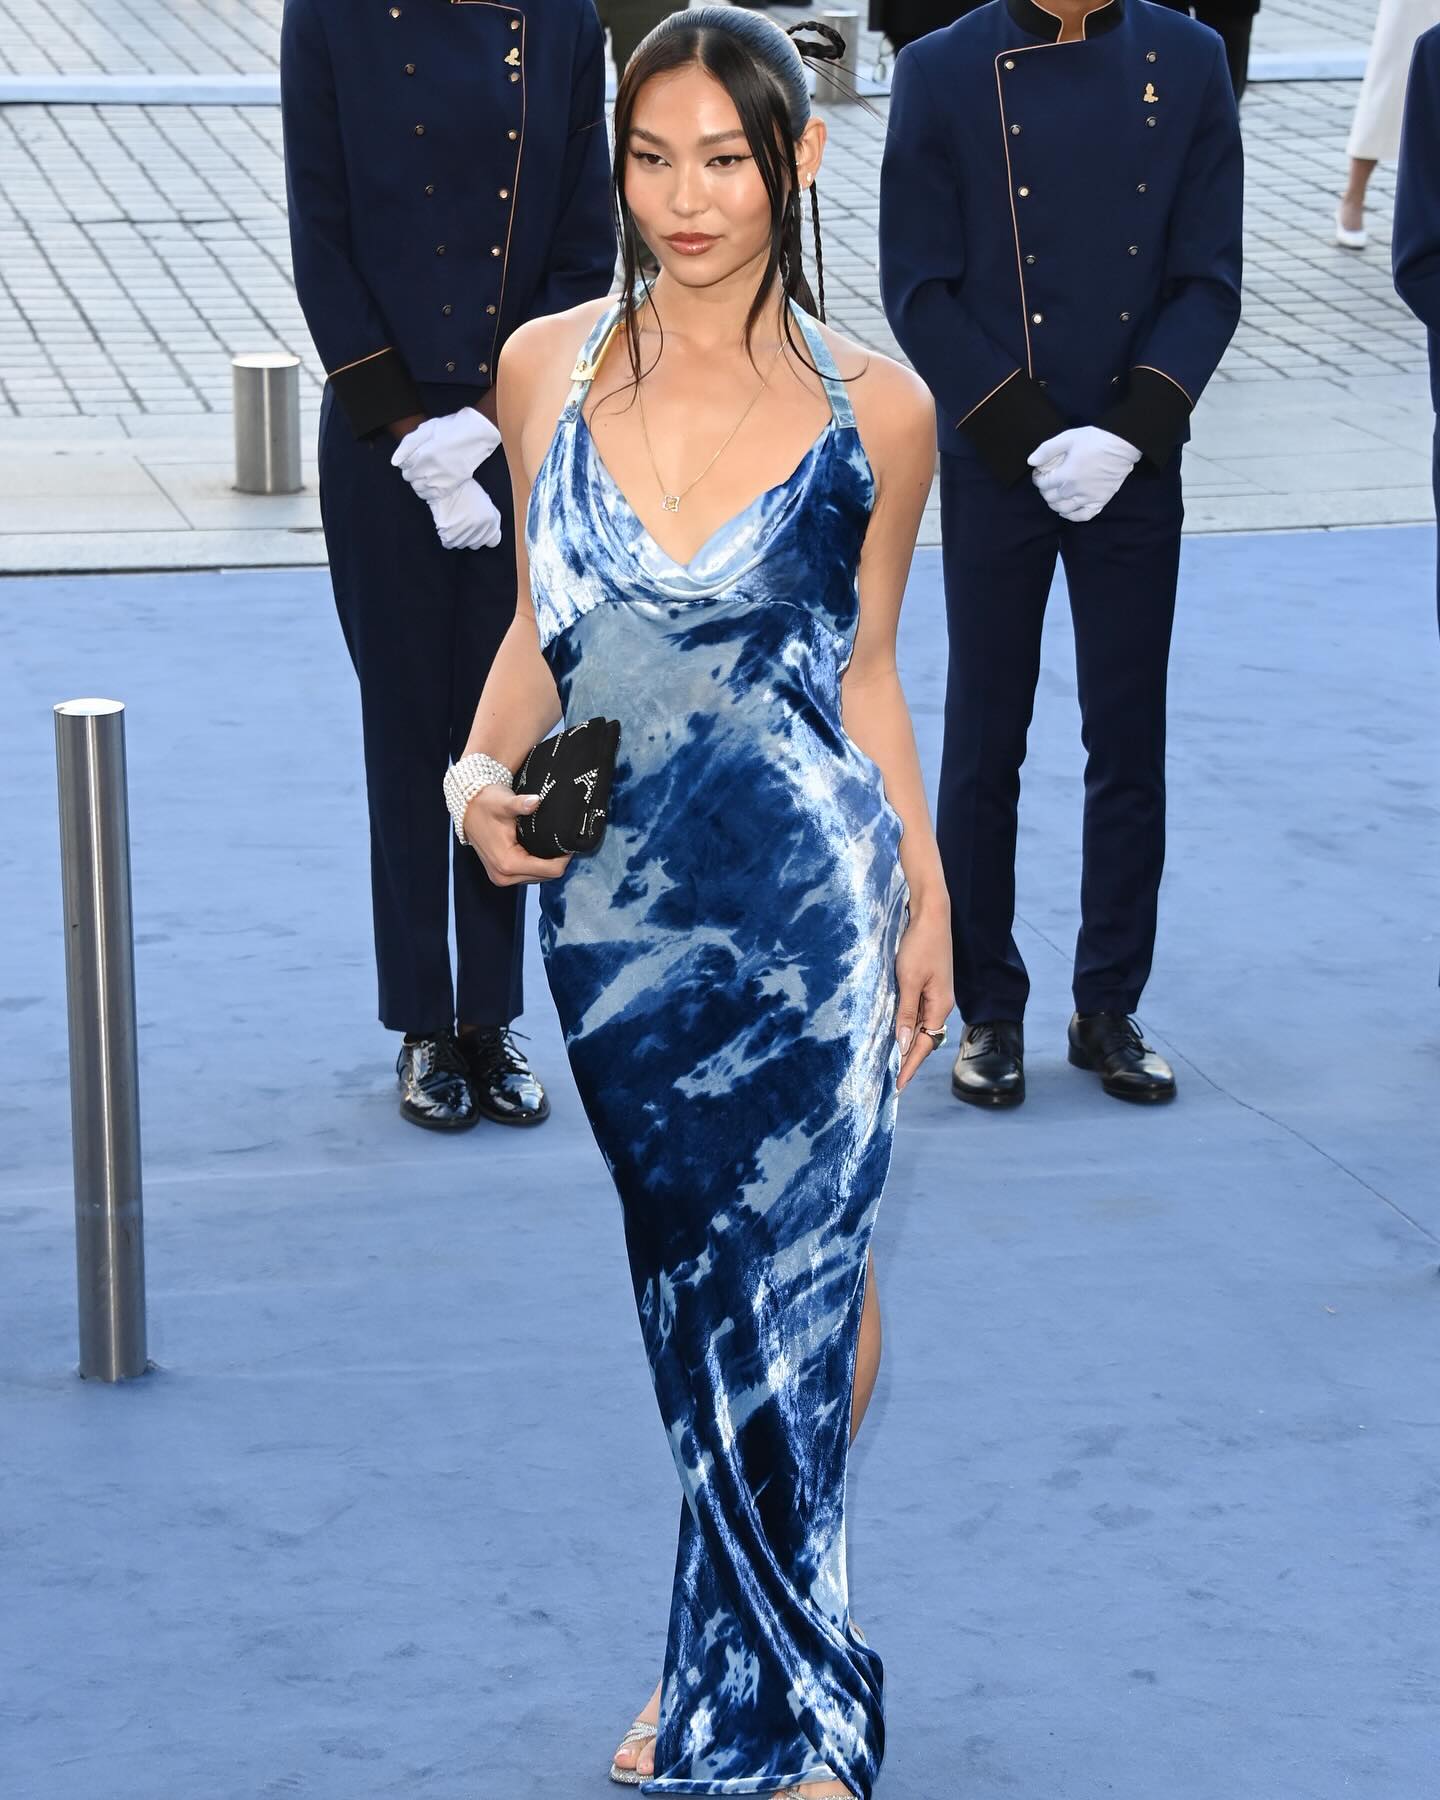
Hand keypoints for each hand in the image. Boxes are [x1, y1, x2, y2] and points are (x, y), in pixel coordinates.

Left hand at [392, 405, 502, 500]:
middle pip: (409, 477)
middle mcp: (430, 470)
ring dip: (418, 482)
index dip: (407, 459)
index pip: (403, 464)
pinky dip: (427, 492)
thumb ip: (408, 444)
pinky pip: (431, 497)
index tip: (415, 454)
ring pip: (418, 489)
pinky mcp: (450, 486)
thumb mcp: (427, 428)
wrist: (477, 434)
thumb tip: (395, 462)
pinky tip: (431, 484)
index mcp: (423, 455)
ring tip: (426, 472)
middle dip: (411, 470)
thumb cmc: (451, 428)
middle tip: (421, 462)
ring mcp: (441, 480)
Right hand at [428, 479, 503, 550]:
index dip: (485, 535)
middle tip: (464, 521)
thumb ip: (492, 519)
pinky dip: (447, 537)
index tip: (479, 530)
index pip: (493, 542)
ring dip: (458, 536)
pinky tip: (447, 525)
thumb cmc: (464, 489)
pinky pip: (449, 544)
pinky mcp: (450, 536)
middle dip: (471, 535)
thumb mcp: (486, 502)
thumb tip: (491, 531)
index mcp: (491, 522)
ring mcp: (464, 535)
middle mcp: (479, 530)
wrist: (447, 485)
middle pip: (476, 544)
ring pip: (462, 545)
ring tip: (454, 520)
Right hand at [461, 785, 571, 885]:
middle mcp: (504, 876)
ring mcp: (502, 878)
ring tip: (553, 844)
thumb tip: (535, 801)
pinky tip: (542, 849)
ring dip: (548, 864)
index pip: (550, 870)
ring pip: (539, 878)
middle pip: (547, 877)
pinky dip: (538, 864)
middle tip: (564, 841)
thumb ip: (520, 804)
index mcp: (508, 863)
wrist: (467, 808)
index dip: (565, 857)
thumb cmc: (486, 803)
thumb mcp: (504, 802)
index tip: (570, 842)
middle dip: (558, 861)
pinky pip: (529, 875)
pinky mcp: (502, 875)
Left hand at [894, 903, 954, 1092]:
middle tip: (891, 1079)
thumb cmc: (920, 945)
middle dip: (909, 1059)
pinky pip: (918, 1013)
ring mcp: (935, 995)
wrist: (931, 916)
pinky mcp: (928, 985)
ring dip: (908, 1044)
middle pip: (926, 1039)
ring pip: (921, 1027)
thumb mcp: (909, 981)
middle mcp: (941, 1004)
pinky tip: (896, 1033)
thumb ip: (906, 1013)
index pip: (925, 1045)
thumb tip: (905, 1044)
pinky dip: (908, 1026)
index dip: (910, 1065)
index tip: (897, 1084)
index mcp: (940, 1006)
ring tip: (891, 1062)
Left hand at [1028, 426, 1141, 522]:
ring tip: (1055, 496)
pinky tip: (1067, 511)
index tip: (1039, 474)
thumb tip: (1031, 461)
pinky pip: (1083, 516)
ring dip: (1055, 505)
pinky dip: (1072, 516)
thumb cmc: (1096, 439)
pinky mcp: (1101, 501)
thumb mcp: (1069, 438)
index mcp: (1066, 475)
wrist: (1123, 445)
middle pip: (1051, 498)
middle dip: (1045, 491)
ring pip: (1064, 509)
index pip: (1043, 484)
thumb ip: (1047, 449)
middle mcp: (1075, 490)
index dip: (1038, 479)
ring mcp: (1088, 498)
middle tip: (1047, 483)